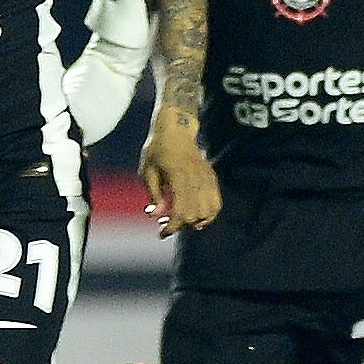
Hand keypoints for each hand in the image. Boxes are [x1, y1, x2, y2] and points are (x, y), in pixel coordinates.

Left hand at [140, 119, 219, 236]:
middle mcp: (195, 179)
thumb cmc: (157, 150)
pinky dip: (209, 214)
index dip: (171, 227)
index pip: (180, 211)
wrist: (176, 130)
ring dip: (196, 221)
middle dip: (180, 224)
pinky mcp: (211, 178)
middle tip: (167, 223)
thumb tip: (156, 216)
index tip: (162, 233)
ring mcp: (206, 179)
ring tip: (184, 220)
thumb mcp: (147, 171)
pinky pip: (216, 203)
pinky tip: (198, 216)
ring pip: (208, 211)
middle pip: (194, 214)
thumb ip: (153, 195)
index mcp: (178, 178)